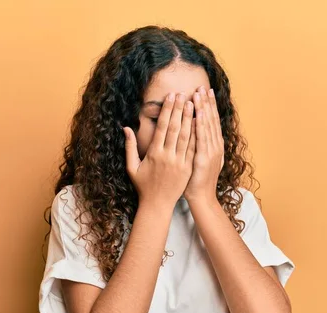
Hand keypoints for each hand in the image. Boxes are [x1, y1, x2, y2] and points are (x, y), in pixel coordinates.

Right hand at [123, 93, 195, 208]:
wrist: (158, 205)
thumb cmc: (143, 186)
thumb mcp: (131, 167)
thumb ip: (129, 147)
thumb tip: (126, 128)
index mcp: (154, 154)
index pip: (162, 127)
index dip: (167, 111)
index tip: (171, 97)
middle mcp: (168, 156)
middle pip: (175, 128)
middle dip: (179, 110)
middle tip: (183, 94)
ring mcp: (179, 162)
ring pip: (186, 137)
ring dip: (190, 119)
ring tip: (193, 103)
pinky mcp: (188, 168)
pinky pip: (193, 149)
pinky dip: (197, 135)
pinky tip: (200, 123)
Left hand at [183, 86, 223, 203]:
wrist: (201, 198)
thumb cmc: (196, 180)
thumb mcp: (200, 159)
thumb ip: (199, 144)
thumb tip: (196, 130)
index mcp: (213, 146)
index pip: (211, 121)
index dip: (209, 106)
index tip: (205, 92)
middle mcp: (214, 146)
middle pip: (210, 120)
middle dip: (206, 103)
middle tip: (202, 86)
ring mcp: (209, 153)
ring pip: (206, 127)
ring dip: (203, 110)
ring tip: (198, 95)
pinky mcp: (203, 160)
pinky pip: (200, 140)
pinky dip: (199, 127)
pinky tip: (196, 115)